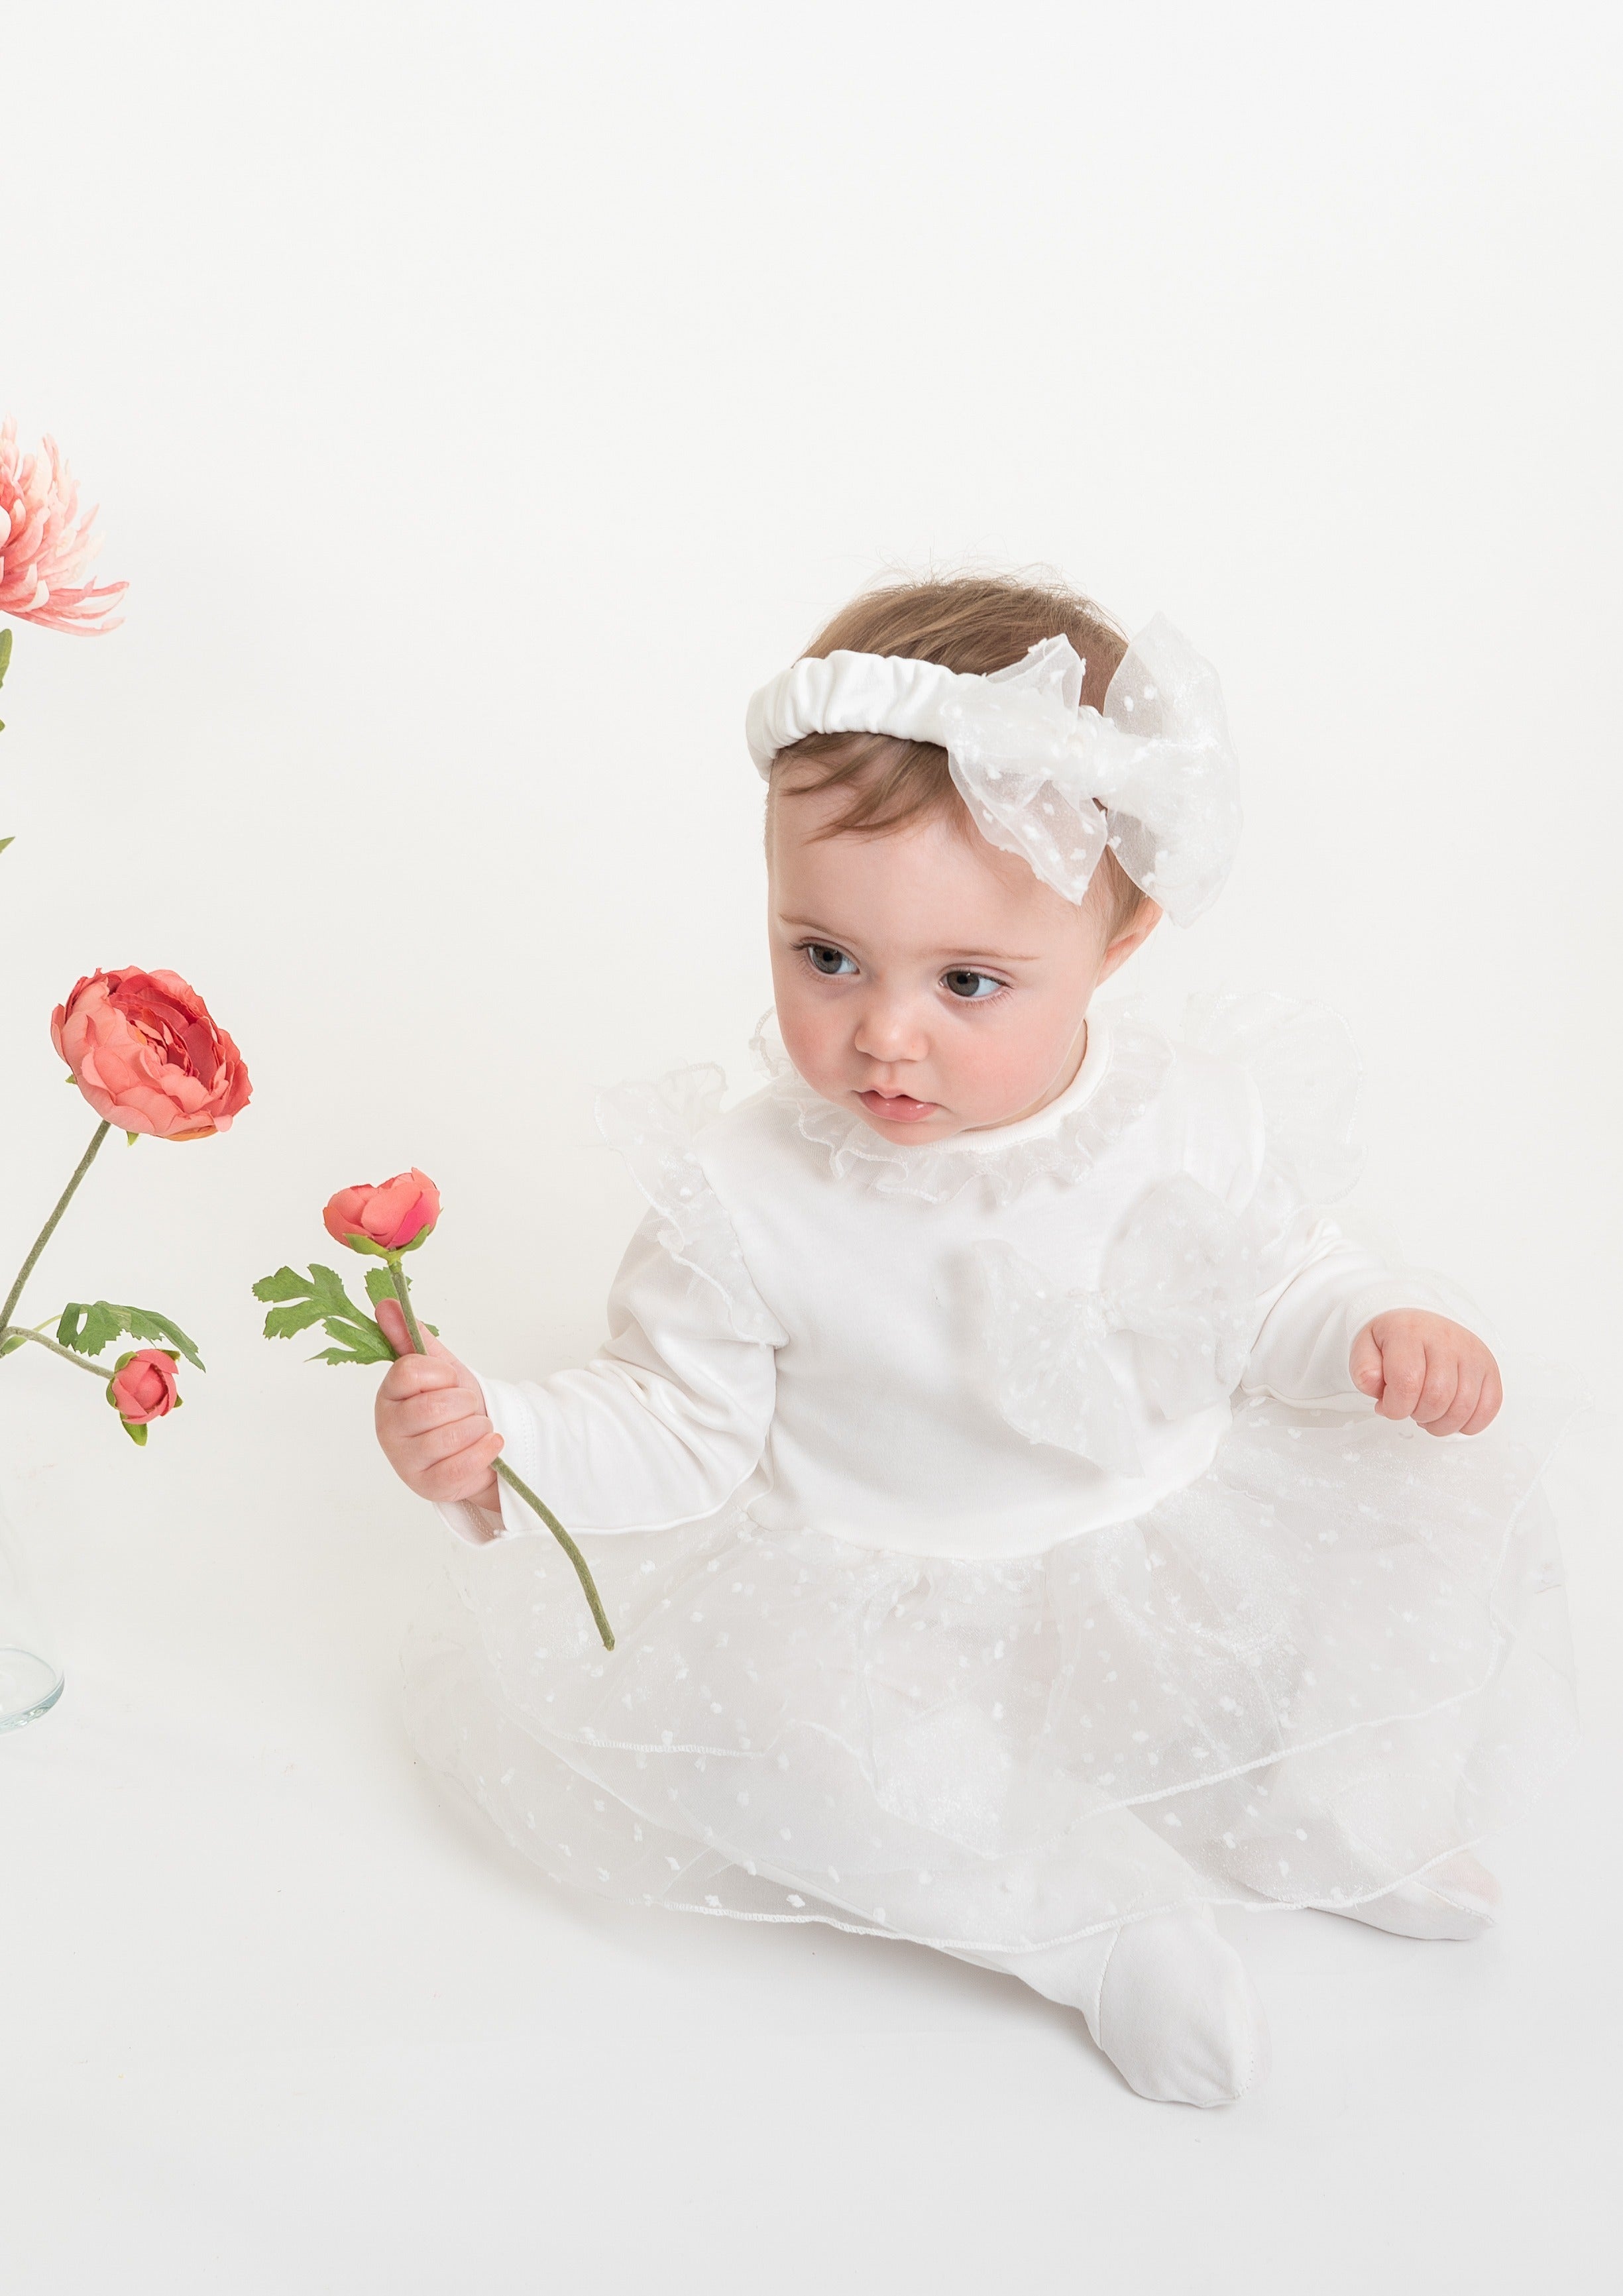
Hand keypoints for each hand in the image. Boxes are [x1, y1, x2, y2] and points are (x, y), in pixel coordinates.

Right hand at [374, 1294, 503, 1508]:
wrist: (478, 1446)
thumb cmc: (455, 1407)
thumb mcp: (440, 1368)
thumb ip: (412, 1338)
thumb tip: (387, 1303)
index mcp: (388, 1396)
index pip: (410, 1372)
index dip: (441, 1374)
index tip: (449, 1380)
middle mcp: (389, 1429)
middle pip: (434, 1406)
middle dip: (465, 1403)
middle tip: (468, 1408)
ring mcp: (406, 1461)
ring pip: (452, 1435)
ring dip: (478, 1427)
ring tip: (476, 1427)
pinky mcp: (429, 1486)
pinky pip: (461, 1466)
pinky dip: (485, 1451)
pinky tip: (490, 1445)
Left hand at [1349, 1310, 1501, 1436]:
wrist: (1418, 1317)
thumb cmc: (1393, 1338)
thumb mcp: (1365, 1347)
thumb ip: (1365, 1372)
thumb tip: (1380, 1394)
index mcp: (1409, 1333)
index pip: (1406, 1383)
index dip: (1395, 1407)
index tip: (1388, 1406)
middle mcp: (1446, 1340)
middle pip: (1437, 1398)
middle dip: (1418, 1415)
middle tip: (1410, 1408)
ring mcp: (1471, 1353)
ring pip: (1464, 1407)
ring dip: (1441, 1424)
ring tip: (1428, 1413)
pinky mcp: (1489, 1367)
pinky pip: (1490, 1406)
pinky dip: (1469, 1423)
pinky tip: (1450, 1416)